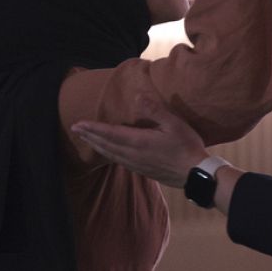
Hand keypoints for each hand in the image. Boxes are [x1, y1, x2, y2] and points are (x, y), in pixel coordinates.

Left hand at [71, 102, 206, 187]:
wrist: (195, 173)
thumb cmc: (187, 146)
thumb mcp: (174, 124)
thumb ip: (154, 110)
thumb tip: (137, 96)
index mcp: (139, 141)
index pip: (110, 133)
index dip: (93, 128)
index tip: (78, 123)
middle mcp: (133, 154)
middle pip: (106, 145)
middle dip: (90, 136)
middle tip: (76, 129)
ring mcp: (137, 164)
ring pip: (110, 154)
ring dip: (97, 145)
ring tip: (87, 139)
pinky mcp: (142, 170)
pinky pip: (119, 161)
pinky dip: (108, 154)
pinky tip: (108, 152)